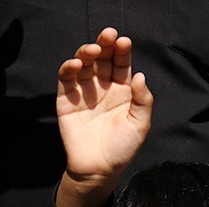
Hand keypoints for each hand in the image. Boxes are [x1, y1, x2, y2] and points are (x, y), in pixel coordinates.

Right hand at [55, 27, 153, 206]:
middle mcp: (103, 88)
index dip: (121, 51)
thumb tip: (139, 75)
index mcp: (122, 91)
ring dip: (86, 53)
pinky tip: (75, 64)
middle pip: (102, 59)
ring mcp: (84, 92)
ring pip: (84, 64)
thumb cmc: (121, 148)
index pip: (121, 64)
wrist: (98, 169)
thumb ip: (142, 100)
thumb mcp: (140, 125)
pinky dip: (69, 69)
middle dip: (104, 45)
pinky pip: (66, 79)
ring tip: (92, 49)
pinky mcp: (67, 100)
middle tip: (107, 35)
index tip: (123, 41)